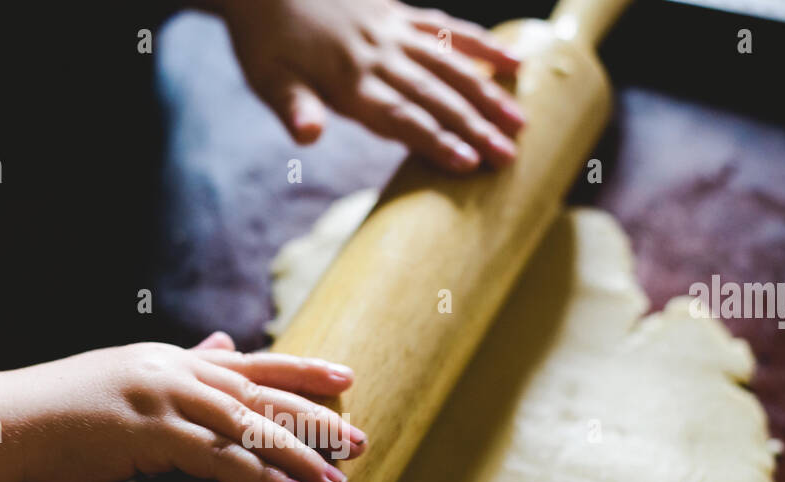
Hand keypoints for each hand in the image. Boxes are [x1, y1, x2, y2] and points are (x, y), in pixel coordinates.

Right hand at [7, 332, 367, 481]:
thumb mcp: (126, 377)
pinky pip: (219, 460)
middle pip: (261, 394)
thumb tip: (220, 345)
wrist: (6, 422)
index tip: (347, 378)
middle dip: (316, 418)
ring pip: (249, 428)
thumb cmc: (63, 410)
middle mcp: (175, 372)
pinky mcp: (149, 436)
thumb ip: (178, 370)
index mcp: (173, 359)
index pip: (251, 363)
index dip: (302, 370)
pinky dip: (259, 479)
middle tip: (362, 440)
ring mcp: (164, 401)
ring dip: (298, 457)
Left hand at [209, 0, 523, 171]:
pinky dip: (480, 43)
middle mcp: (377, 56)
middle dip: (474, 128)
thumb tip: (308, 135)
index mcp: (347, 82)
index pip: (400, 117)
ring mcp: (392, 32)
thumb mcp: (267, 78)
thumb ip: (293, 108)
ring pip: (450, 64)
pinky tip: (512, 60)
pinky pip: (446, 28)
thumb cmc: (264, 40)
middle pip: (434, 96)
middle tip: (509, 156)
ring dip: (487, 92)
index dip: (435, 140)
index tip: (469, 164)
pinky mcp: (398, 14)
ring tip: (520, 120)